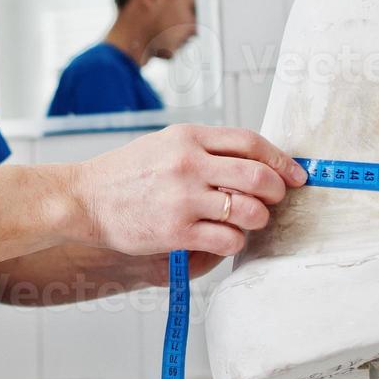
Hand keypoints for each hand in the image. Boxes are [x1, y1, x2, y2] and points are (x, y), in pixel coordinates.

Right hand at [69, 124, 306, 257]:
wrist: (83, 198)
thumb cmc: (124, 174)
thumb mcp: (164, 144)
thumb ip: (204, 149)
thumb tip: (252, 161)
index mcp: (188, 136)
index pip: (251, 143)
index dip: (281, 160)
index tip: (295, 174)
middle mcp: (188, 164)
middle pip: (258, 177)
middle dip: (278, 192)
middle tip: (276, 200)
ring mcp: (183, 198)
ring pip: (249, 211)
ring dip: (258, 219)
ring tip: (248, 221)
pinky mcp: (176, 231)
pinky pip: (227, 239)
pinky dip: (235, 241)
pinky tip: (226, 237)